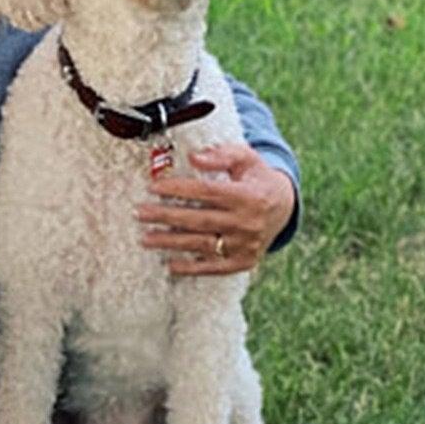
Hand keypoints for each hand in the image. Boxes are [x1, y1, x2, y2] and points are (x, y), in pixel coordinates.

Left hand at [135, 144, 295, 275]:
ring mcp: (245, 246)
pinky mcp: (243, 262)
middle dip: (166, 216)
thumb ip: (221, 155)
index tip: (153, 187)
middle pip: (199, 220)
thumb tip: (193, 157)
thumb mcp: (246, 159)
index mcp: (248, 196)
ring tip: (145, 238)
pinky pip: (213, 267)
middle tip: (139, 213)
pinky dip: (191, 267)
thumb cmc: (256, 178)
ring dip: (171, 243)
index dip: (179, 189)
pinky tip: (169, 265)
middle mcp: (247, 223)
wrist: (285, 208)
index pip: (207, 192)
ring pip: (202, 244)